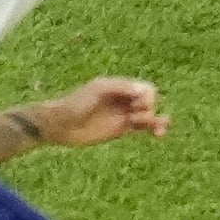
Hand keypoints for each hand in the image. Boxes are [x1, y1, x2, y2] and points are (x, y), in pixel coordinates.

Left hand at [30, 76, 169, 150]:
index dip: (147, 96)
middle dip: (149, 108)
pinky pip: (142, 127)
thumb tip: (146, 90)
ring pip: (149, 115)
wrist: (61, 125)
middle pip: (149, 101)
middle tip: (134, 116)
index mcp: (119, 86)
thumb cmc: (76, 103)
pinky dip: (153, 129)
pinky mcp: (120, 129)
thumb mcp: (98, 90)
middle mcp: (123, 99)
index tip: (136, 104)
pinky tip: (159, 134)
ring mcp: (122, 114)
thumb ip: (121, 87)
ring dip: (157, 120)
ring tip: (156, 130)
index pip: (145, 88)